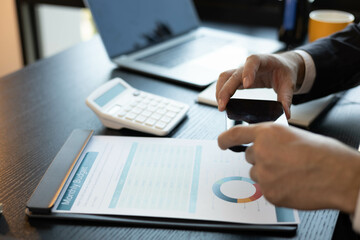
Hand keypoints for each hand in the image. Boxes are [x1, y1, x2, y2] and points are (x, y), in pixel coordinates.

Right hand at [216, 52, 304, 118]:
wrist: (282, 66)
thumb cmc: (285, 71)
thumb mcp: (289, 83)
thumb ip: (286, 98)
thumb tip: (285, 113)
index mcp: (263, 60)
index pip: (253, 62)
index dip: (248, 72)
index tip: (247, 85)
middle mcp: (248, 64)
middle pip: (233, 74)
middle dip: (226, 90)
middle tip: (223, 105)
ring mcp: (241, 70)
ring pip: (225, 77)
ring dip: (220, 91)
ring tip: (221, 106)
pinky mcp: (238, 78)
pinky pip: (225, 82)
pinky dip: (221, 92)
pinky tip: (222, 103)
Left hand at [218, 123, 359, 213]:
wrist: (340, 176)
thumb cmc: (324, 154)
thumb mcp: (295, 136)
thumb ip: (273, 140)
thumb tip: (265, 147)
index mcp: (267, 133)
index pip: (236, 134)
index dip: (226, 139)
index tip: (220, 143)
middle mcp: (261, 152)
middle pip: (249, 156)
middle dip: (262, 158)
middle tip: (283, 161)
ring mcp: (264, 174)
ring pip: (257, 173)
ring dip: (269, 173)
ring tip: (291, 172)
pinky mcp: (269, 193)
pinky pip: (266, 189)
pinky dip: (276, 187)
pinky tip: (293, 184)